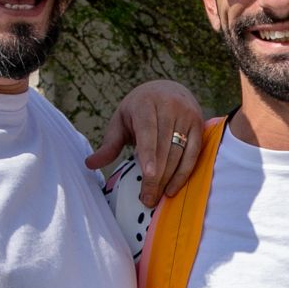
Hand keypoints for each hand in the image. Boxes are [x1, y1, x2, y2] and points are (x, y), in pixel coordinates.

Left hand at [85, 79, 203, 203]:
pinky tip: (172, 188)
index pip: (148, 130)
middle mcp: (169, 106)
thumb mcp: (121, 120)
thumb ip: (109, 144)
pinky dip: (183, 173)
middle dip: (155, 176)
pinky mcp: (199, 125)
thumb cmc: (140, 109)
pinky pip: (193, 154)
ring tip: (156, 197)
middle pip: (164, 147)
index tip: (148, 175)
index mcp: (145, 103)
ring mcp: (187, 115)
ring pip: (179, 153)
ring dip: (168, 178)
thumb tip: (89, 164)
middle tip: (147, 199)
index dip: (149, 154)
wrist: (169, 88)